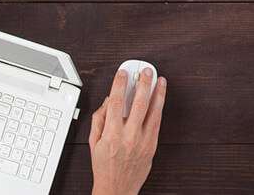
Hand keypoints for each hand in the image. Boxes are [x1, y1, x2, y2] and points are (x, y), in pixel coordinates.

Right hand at [90, 68, 166, 194]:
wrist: (117, 188)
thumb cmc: (104, 167)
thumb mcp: (93, 143)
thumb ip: (98, 120)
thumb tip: (106, 102)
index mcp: (111, 134)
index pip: (115, 102)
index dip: (119, 84)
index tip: (123, 73)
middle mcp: (128, 136)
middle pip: (137, 103)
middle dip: (142, 83)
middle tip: (146, 71)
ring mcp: (142, 141)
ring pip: (152, 111)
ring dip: (157, 93)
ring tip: (160, 80)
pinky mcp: (152, 146)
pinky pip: (157, 123)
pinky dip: (159, 108)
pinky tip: (160, 99)